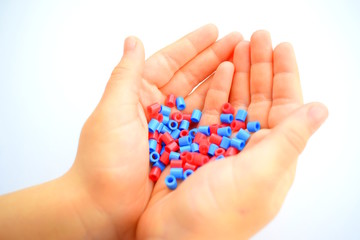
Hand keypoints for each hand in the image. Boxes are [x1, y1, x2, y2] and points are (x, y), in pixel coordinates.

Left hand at [68, 24, 241, 238]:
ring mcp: (174, 130)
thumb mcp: (114, 111)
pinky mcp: (184, 150)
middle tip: (238, 42)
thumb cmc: (104, 160)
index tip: (214, 32)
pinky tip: (237, 98)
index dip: (192, 46)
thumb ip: (126, 75)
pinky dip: (221, 111)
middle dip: (214, 58)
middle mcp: (158, 110)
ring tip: (243, 63)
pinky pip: (205, 125)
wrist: (105, 208)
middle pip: (190, 78)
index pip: (169, 63)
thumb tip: (133, 40)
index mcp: (139, 96)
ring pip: (201, 99)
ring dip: (222, 80)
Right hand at [137, 31, 327, 238]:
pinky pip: (210, 111)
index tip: (281, 47)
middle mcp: (250, 148)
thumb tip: (320, 109)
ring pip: (235, 100)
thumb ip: (290, 138)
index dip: (285, 74)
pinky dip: (215, 90)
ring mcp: (223, 144)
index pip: (285, 104)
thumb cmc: (220, 213)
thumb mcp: (262, 172)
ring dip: (238, 72)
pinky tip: (219, 73)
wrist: (174, 237)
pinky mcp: (199, 144)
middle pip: (259, 97)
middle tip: (257, 37)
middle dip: (260, 66)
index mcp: (272, 154)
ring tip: (237, 46)